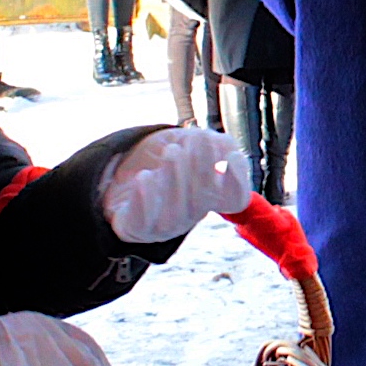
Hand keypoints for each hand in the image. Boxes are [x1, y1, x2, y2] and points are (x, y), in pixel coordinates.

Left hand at [103, 127, 251, 242]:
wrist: (128, 180)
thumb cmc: (172, 159)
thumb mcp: (196, 144)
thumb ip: (219, 145)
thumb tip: (229, 151)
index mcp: (212, 198)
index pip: (235, 200)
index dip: (237, 181)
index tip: (231, 155)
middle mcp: (192, 214)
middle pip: (201, 202)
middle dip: (201, 169)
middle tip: (198, 138)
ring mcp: (165, 225)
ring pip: (174, 213)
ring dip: (175, 179)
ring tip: (172, 151)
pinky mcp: (138, 228)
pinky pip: (142, 221)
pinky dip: (145, 200)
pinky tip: (145, 176)